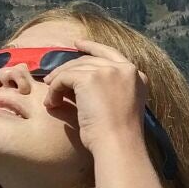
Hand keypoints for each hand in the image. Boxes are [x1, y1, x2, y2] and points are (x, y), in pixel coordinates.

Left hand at [42, 37, 148, 154]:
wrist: (118, 144)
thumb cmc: (119, 134)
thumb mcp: (122, 103)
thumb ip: (112, 87)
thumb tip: (81, 79)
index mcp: (138, 76)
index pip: (111, 53)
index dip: (92, 47)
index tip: (77, 44)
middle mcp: (125, 69)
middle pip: (88, 60)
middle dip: (67, 68)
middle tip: (51, 79)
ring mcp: (108, 71)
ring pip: (73, 68)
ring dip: (58, 83)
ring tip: (51, 97)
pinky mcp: (89, 78)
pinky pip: (63, 78)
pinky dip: (54, 91)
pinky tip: (52, 103)